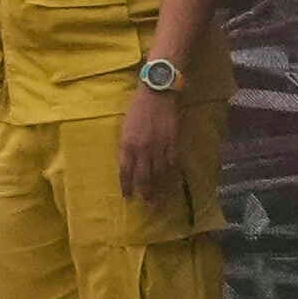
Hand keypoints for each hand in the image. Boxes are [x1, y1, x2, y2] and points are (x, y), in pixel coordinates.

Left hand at [121, 77, 190, 212]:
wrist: (156, 93)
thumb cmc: (137, 107)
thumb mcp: (125, 126)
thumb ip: (127, 145)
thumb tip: (129, 163)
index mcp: (127, 143)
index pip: (125, 171)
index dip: (126, 185)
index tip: (128, 197)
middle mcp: (142, 149)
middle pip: (143, 177)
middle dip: (144, 193)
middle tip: (147, 205)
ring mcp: (158, 147)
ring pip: (159, 174)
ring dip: (159, 189)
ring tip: (159, 200)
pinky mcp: (172, 143)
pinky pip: (172, 164)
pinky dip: (172, 175)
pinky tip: (172, 183)